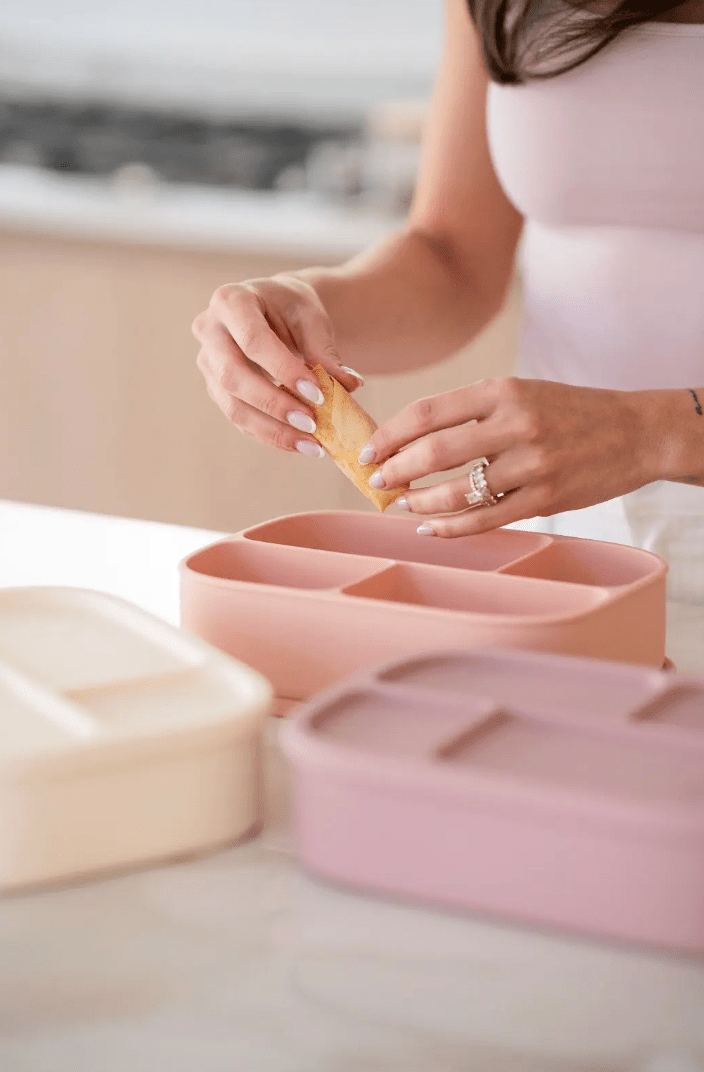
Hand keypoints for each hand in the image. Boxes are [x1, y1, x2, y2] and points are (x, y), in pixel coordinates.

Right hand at [192, 274, 363, 454]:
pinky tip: (299, 443)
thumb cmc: (292, 309)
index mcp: (231, 301)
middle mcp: (210, 331)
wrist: (273, 310)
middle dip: (274, 405)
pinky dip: (270, 434)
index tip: (318, 394)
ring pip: (232, 405)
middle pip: (233, 376)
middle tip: (312, 424)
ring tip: (310, 444)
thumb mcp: (311, 318)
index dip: (283, 370)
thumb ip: (325, 350)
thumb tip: (350, 384)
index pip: (252, 340)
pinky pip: (239, 418)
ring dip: (272, 430)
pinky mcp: (215, 389)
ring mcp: (208, 363)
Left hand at [360, 377, 654, 536]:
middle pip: (435, 451)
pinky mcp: (547, 500)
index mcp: (504, 390)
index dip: (390, 433)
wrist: (637, 433)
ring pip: (458, 491)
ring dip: (421, 501)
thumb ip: (473, 412)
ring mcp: (533, 465)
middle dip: (396, 468)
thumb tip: (414, 438)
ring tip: (403, 503)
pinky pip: (486, 519)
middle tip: (377, 479)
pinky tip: (431, 527)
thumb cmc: (570, 412)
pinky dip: (451, 527)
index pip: (429, 412)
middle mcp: (516, 424)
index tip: (370, 449)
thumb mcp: (522, 393)